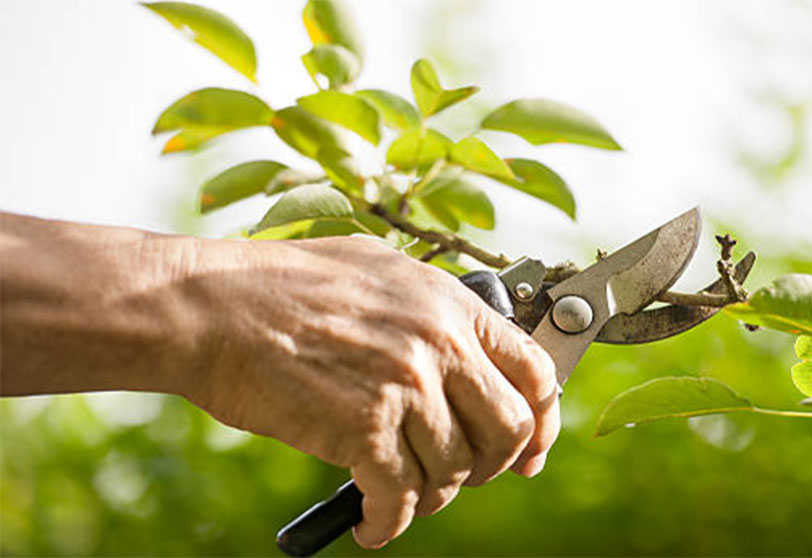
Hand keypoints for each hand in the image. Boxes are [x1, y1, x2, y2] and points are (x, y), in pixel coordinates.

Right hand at [185, 236, 559, 547]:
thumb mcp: (379, 271)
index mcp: (450, 302)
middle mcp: (440, 343)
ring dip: (431, 496)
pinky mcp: (363, 429)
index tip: (530, 451)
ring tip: (402, 496)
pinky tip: (370, 524)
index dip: (543, 420)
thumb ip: (433, 310)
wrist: (214, 307)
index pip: (534, 370)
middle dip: (491, 467)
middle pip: (509, 430)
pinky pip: (400, 498)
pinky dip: (387, 524)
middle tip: (463, 476)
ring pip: (454, 471)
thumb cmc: (285, 286)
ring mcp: (405, 386)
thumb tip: (467, 352)